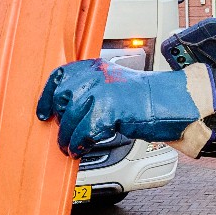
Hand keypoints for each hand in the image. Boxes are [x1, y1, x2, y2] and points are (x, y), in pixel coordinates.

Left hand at [36, 59, 215, 156]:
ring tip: (71, 147)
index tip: (43, 112)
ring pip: (71, 118)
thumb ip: (91, 91)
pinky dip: (80, 143)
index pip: (60, 76)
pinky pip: (85, 131)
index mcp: (95, 66)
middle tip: (63, 135)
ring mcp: (103, 91)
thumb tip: (69, 110)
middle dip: (60, 121)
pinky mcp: (111, 109)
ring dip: (68, 137)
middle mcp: (96, 75)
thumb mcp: (114, 85)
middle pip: (63, 99)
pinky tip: (82, 148)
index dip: (47, 96)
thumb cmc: (146, 98)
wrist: (173, 102)